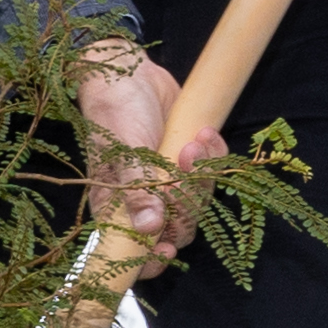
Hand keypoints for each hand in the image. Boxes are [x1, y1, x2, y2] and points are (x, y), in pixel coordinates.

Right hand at [76, 47, 225, 263]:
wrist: (128, 70)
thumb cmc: (114, 110)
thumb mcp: (123, 150)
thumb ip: (136, 190)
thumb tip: (150, 229)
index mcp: (117, 207)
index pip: (136, 250)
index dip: (153, 257)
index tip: (167, 248)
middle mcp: (142, 201)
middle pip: (176, 229)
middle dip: (187, 203)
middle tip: (184, 165)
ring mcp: (166, 182)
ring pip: (197, 203)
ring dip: (203, 176)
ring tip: (194, 141)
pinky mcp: (186, 162)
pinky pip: (210, 174)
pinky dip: (213, 156)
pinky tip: (204, 133)